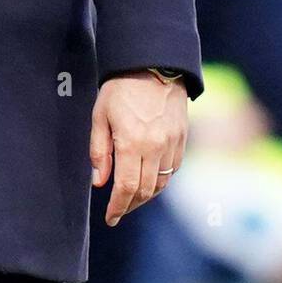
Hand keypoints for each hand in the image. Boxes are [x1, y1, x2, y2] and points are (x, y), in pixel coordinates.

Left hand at [90, 70, 188, 225]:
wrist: (153, 64)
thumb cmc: (120, 88)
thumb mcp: (100, 115)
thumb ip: (99, 151)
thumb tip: (99, 183)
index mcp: (132, 142)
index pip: (126, 188)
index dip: (118, 207)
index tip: (110, 218)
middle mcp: (155, 147)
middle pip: (145, 191)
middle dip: (130, 206)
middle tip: (118, 212)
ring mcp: (172, 144)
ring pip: (161, 184)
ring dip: (146, 196)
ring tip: (131, 199)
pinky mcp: (182, 139)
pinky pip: (172, 170)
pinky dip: (160, 181)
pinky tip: (149, 181)